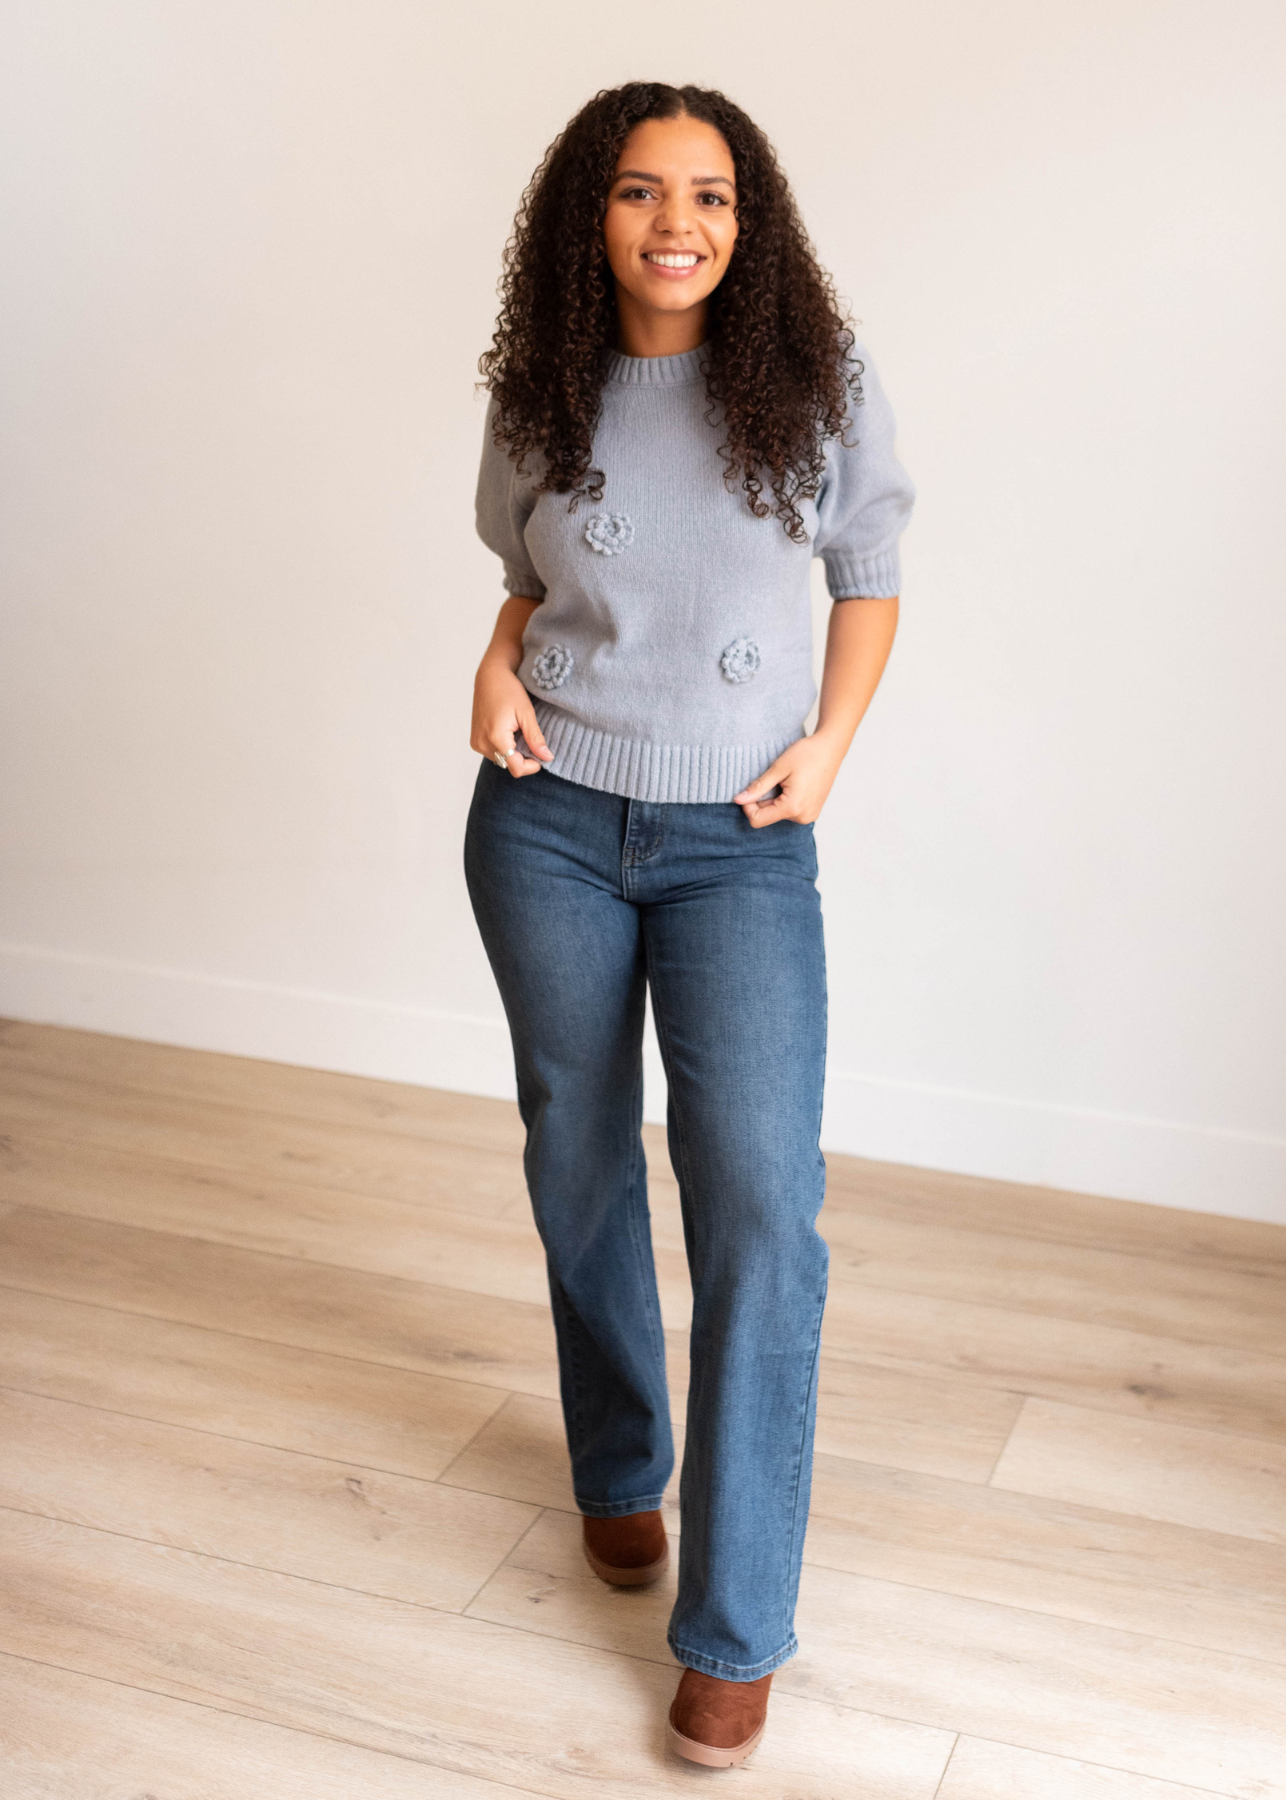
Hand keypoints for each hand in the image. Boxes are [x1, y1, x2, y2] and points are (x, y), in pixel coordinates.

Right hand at [470, 657, 553, 777]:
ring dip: (513, 753)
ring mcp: (477, 743)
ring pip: (502, 760)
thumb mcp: (526, 713)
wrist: (489, 677)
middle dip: (523, 758)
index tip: (542, 756)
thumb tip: (547, 757)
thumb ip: (535, 738)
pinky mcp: (475, 741)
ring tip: (518, 733)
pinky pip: (493, 753)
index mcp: (496, 737)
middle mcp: (482, 743)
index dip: (532, 766)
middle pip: (509, 765)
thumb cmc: (508, 690)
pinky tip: (508, 733)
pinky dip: (504, 748)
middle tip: (531, 740)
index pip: (516, 767)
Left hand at [732, 729, 846, 827]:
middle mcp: (802, 816)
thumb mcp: (778, 769)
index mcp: (793, 807)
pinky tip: (793, 784)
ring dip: (774, 799)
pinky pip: (790, 811)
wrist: (831, 748)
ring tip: (786, 780)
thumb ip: (758, 787)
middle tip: (774, 779)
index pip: (757, 820)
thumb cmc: (807, 754)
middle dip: (763, 800)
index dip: (748, 806)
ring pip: (778, 813)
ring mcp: (809, 815)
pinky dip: (785, 800)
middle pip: (768, 817)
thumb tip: (738, 800)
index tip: (751, 788)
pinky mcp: (812, 811)